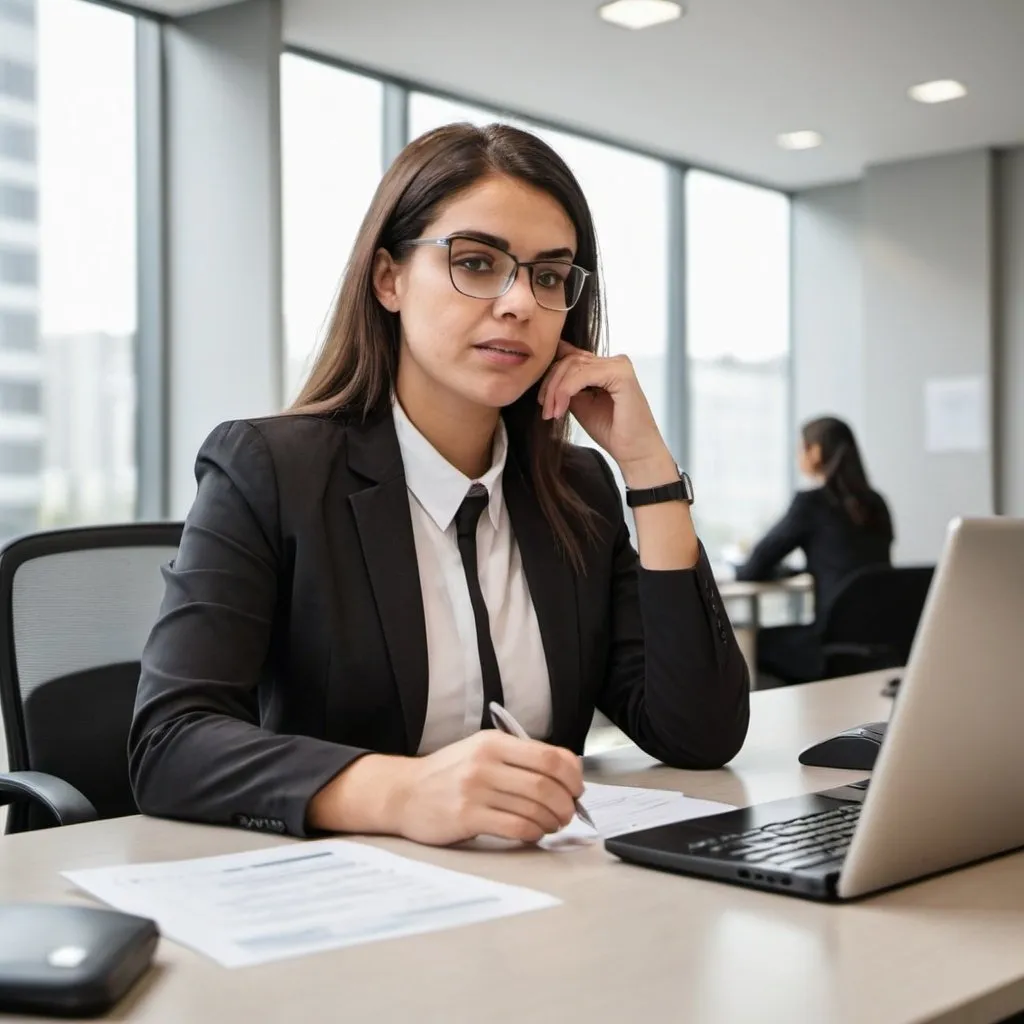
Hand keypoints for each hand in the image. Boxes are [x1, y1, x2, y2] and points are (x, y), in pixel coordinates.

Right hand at [395, 731, 582, 845]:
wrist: (404, 792)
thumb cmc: (448, 773)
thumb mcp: (481, 751)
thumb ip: (518, 757)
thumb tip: (566, 772)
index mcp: (494, 742)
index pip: (549, 757)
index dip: (572, 776)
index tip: (577, 788)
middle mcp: (485, 762)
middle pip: (545, 784)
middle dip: (566, 803)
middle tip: (568, 813)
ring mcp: (475, 790)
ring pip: (533, 807)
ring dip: (551, 821)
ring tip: (552, 824)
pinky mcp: (467, 817)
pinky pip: (515, 827)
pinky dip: (533, 833)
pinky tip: (533, 834)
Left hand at [538, 340, 672, 481]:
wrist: (634, 451)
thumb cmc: (611, 430)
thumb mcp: (580, 403)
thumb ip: (567, 386)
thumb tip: (544, 373)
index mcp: (605, 366)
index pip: (570, 357)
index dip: (550, 375)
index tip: (542, 401)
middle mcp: (614, 361)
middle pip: (569, 360)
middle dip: (550, 384)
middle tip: (545, 410)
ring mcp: (618, 365)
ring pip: (572, 365)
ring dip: (555, 390)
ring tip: (552, 413)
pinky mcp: (620, 374)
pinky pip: (581, 375)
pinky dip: (565, 391)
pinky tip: (560, 410)